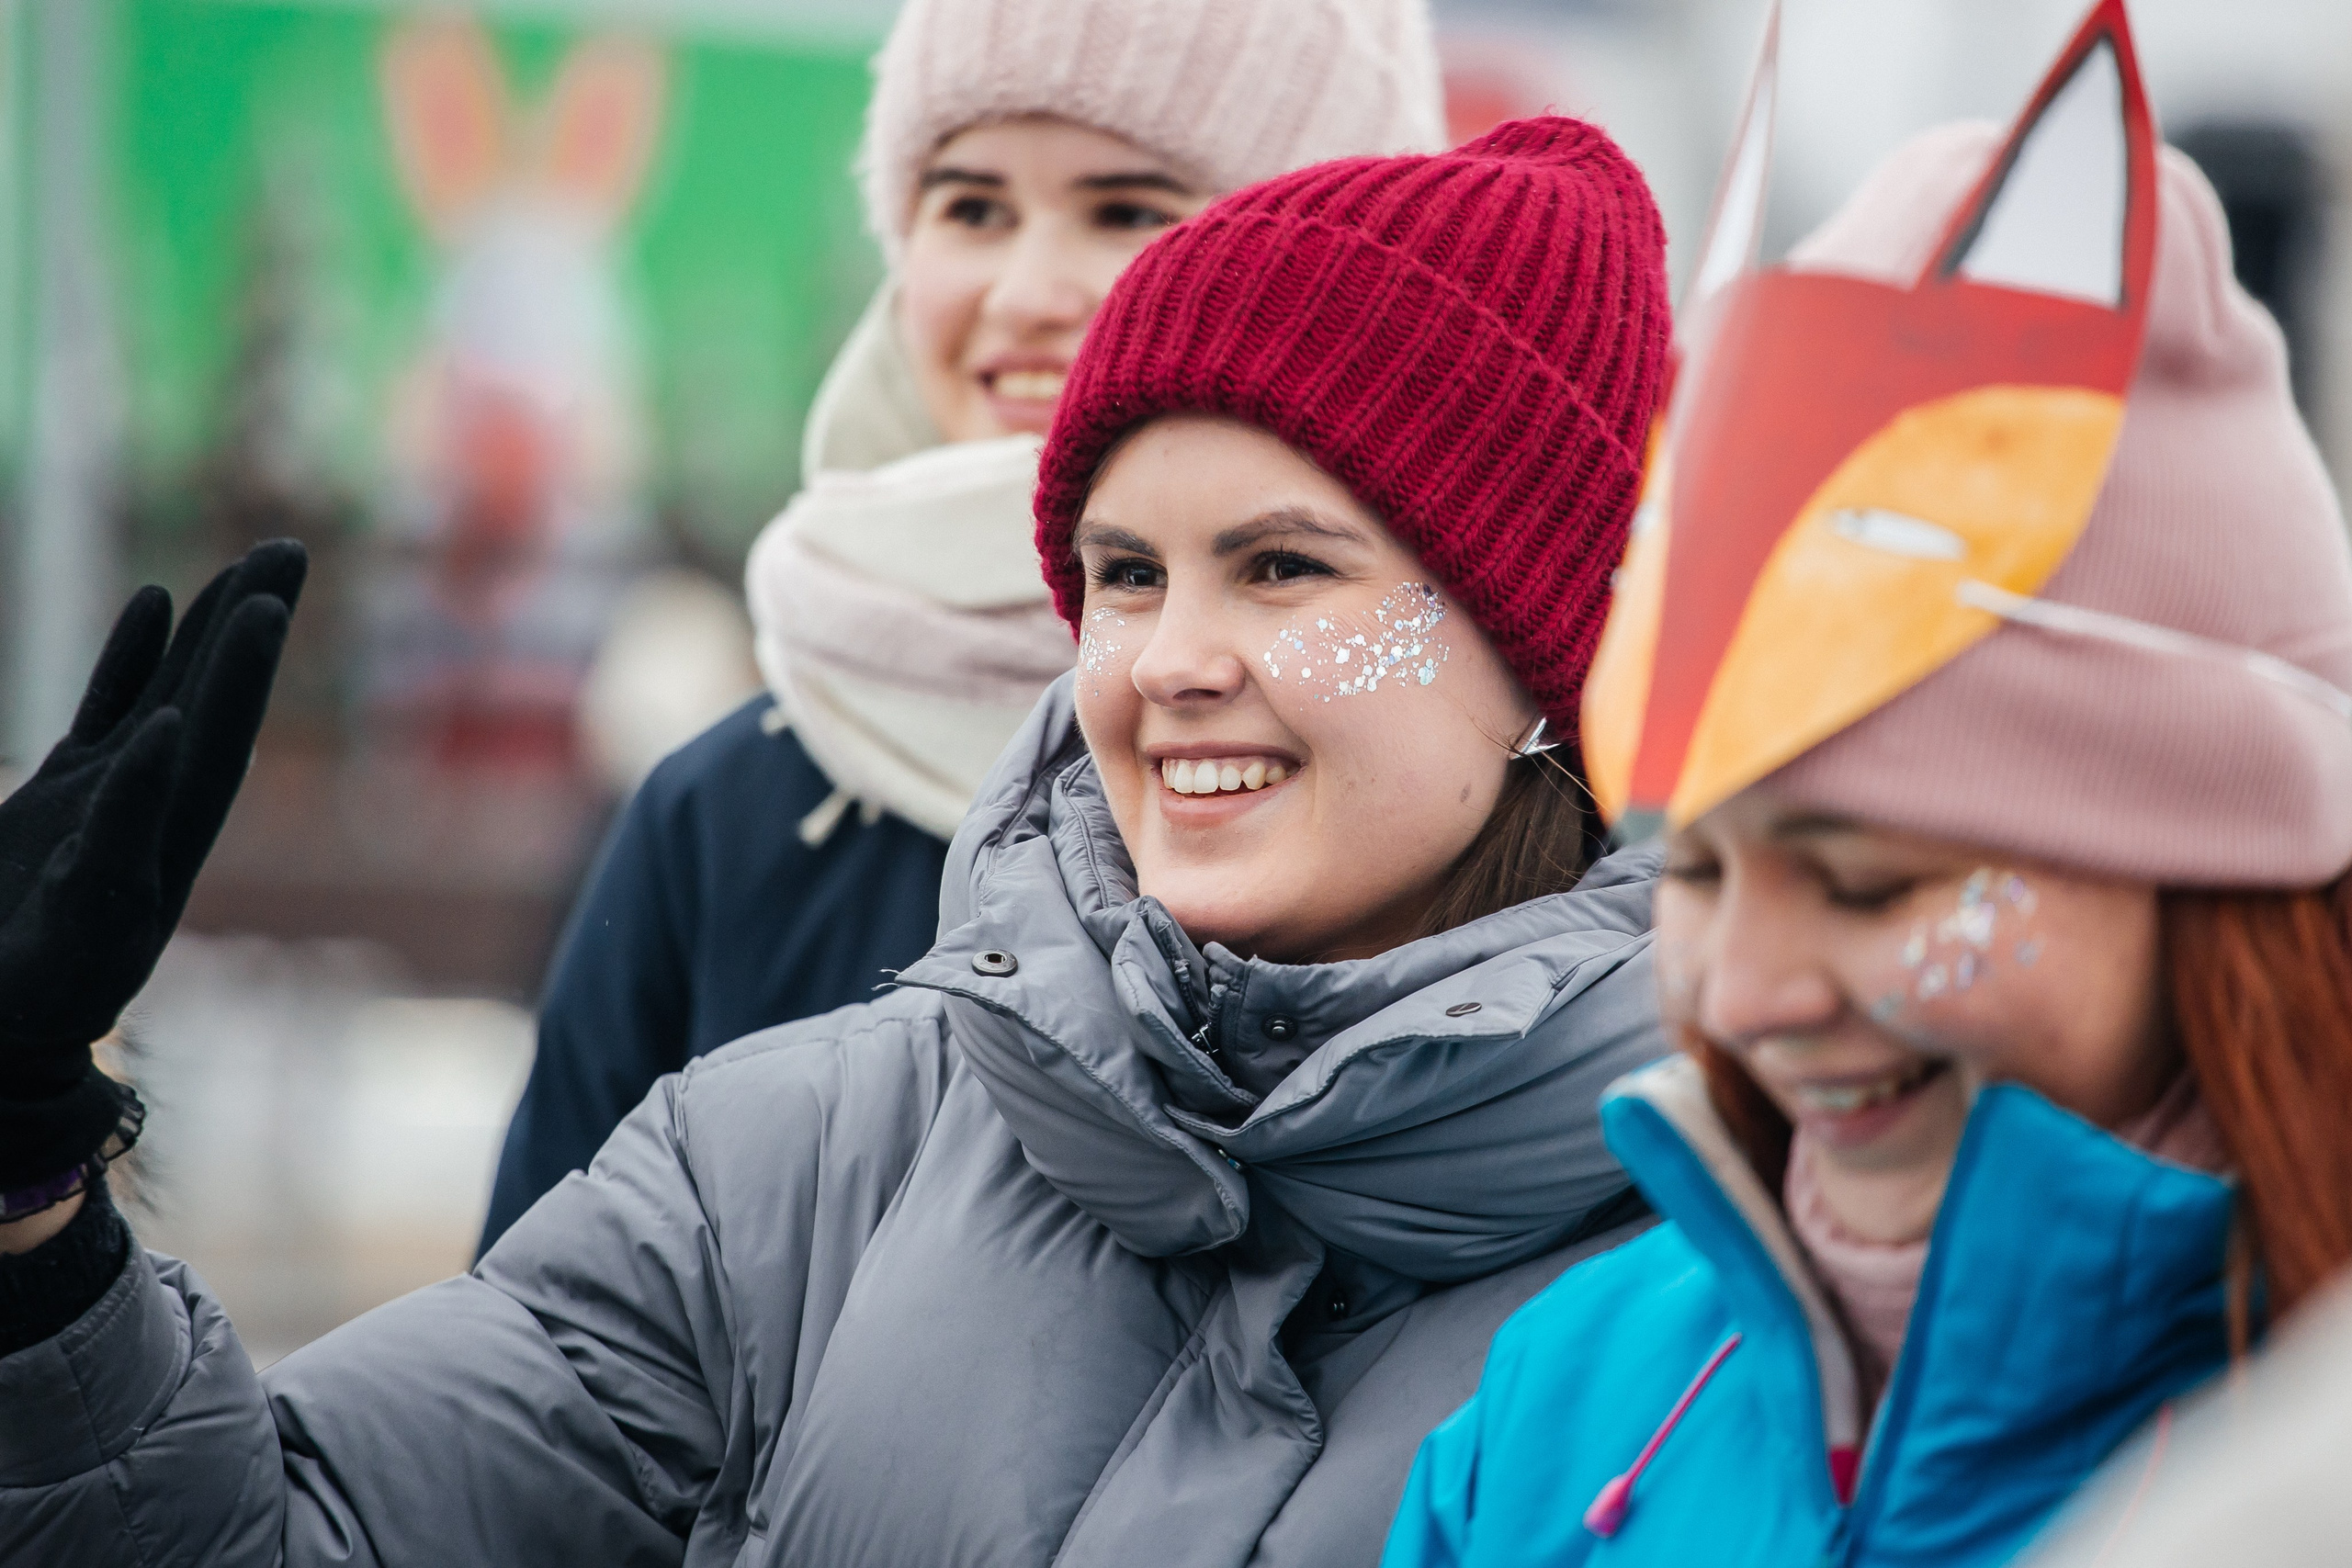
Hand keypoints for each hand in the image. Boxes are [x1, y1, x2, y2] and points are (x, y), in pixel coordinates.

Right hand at [0, 541, 305, 1189]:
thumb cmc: (32, 994)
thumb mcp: (81, 921)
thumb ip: (119, 836)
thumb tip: (167, 739)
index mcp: (165, 844)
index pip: (214, 744)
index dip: (237, 676)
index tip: (265, 604)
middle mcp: (154, 816)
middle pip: (212, 704)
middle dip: (249, 629)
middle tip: (292, 549)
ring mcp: (113, 801)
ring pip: (171, 694)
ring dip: (210, 630)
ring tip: (254, 560)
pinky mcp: (65, 800)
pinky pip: (111, 709)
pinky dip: (134, 658)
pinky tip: (157, 598)